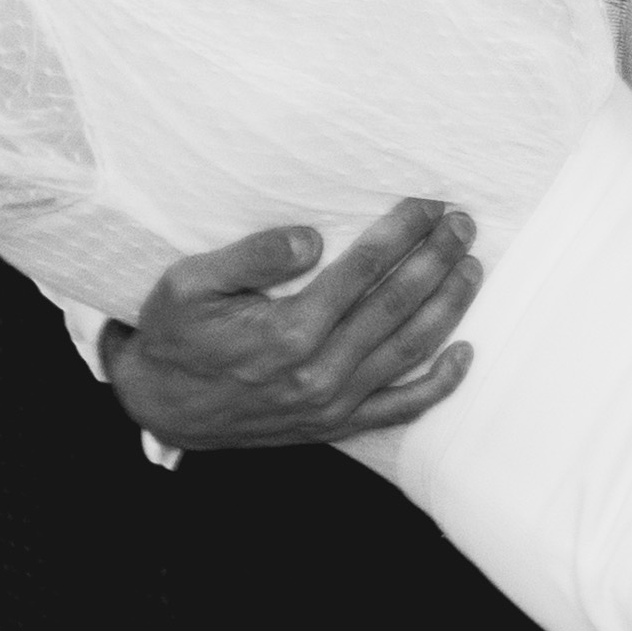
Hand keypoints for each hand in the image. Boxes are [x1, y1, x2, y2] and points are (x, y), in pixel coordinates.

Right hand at [103, 202, 482, 447]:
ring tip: (471, 267)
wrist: (160, 406)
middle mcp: (319, 371)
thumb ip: (253, 256)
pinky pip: (401, 408)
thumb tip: (311, 238)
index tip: (427, 204)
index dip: (402, 231)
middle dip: (437, 258)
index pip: (363, 268)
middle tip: (462, 225)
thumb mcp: (190, 283)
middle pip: (397, 304)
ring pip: (409, 349)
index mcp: (288, 332)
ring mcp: (332, 404)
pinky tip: (465, 354)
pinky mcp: (336, 426)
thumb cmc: (176, 336)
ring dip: (448, 305)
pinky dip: (439, 383)